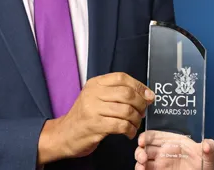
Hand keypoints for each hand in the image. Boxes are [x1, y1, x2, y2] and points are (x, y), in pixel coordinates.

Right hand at [38, 72, 153, 163]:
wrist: (64, 134)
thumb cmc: (84, 116)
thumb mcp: (96, 97)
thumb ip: (116, 92)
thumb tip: (145, 94)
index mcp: (95, 83)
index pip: (122, 78)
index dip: (140, 86)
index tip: (149, 96)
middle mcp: (93, 94)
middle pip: (127, 94)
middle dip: (141, 104)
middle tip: (142, 112)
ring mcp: (93, 109)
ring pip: (126, 110)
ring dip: (136, 119)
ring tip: (135, 124)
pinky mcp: (95, 126)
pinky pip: (121, 125)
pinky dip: (130, 130)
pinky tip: (129, 132)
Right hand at [134, 130, 213, 169]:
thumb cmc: (206, 163)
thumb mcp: (210, 155)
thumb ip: (210, 147)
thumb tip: (207, 145)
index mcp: (173, 142)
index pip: (155, 136)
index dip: (146, 137)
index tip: (142, 141)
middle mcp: (164, 152)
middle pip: (145, 148)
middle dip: (140, 152)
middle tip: (143, 157)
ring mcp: (161, 164)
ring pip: (143, 161)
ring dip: (139, 163)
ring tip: (142, 167)